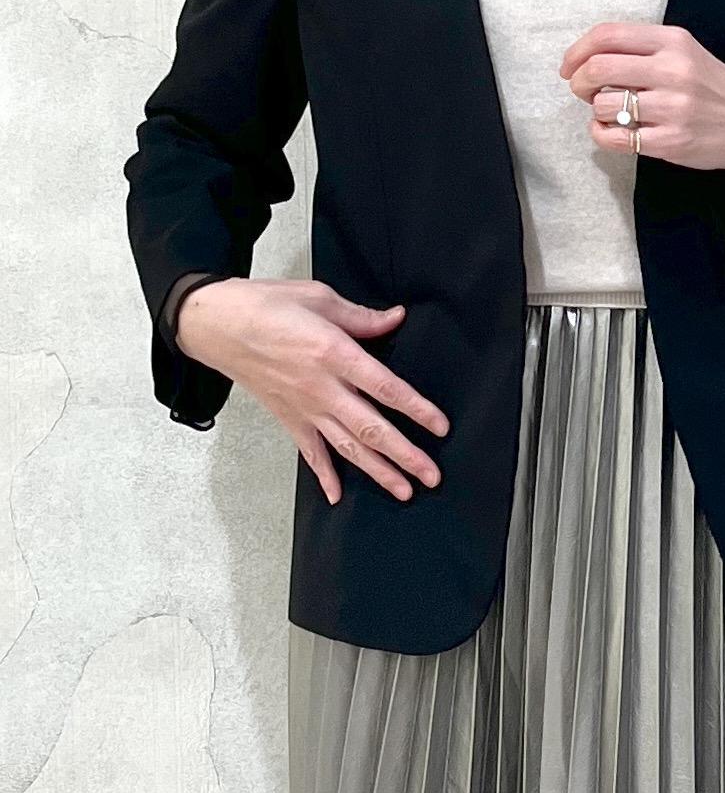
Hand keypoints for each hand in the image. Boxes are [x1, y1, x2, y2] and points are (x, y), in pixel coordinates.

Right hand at [175, 278, 450, 506]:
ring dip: (377, 471)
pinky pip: (309, 452)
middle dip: (404, 455)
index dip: (415, 408)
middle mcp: (321, 387)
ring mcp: (303, 407)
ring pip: (347, 447)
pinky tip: (338, 495)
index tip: (439, 426)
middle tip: (431, 475)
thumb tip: (395, 318)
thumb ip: (361, 316)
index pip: (385, 387)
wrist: (217, 324)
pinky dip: (324, 475)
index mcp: (334, 353)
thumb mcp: (319, 297)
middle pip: (371, 427)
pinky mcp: (287, 417)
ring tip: (404, 490)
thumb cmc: (266, 305)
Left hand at [558, 22, 724, 172]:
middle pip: (599, 68)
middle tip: (583, 90)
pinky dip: (601, 134)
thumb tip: (587, 58)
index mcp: (672, 41)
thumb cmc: (709, 85)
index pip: (609, 34)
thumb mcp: (683, 51)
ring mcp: (672, 108)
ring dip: (595, 110)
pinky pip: (613, 138)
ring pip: (603, 105)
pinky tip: (610, 130)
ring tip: (610, 111)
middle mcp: (672, 71)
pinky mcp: (669, 141)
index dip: (578, 50)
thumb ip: (640, 48)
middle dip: (579, 81)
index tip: (569, 66)